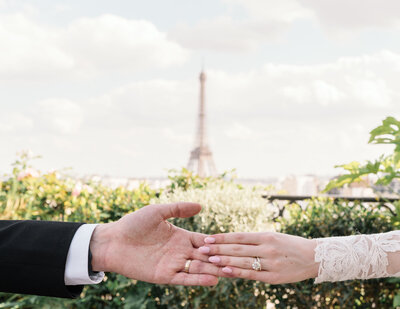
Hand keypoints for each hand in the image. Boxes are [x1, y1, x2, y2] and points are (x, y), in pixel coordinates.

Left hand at [89, 202, 223, 285]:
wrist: (113, 241)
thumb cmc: (134, 224)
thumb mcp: (157, 212)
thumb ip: (178, 209)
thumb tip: (200, 206)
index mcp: (181, 236)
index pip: (205, 240)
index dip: (218, 242)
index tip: (233, 244)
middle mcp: (180, 251)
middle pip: (205, 256)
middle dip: (219, 258)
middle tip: (238, 260)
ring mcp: (173, 264)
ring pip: (198, 268)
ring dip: (213, 270)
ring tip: (229, 271)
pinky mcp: (165, 276)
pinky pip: (185, 279)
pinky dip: (199, 280)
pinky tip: (212, 279)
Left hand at [199, 232, 318, 283]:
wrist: (314, 257)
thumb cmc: (290, 245)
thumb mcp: (273, 237)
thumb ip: (254, 240)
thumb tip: (231, 241)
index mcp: (266, 236)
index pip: (239, 236)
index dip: (222, 237)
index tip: (207, 238)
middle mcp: (267, 248)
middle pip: (237, 248)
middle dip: (218, 248)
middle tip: (202, 248)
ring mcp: (271, 263)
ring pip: (243, 261)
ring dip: (224, 260)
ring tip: (209, 259)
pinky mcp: (274, 277)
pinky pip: (252, 275)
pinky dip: (238, 273)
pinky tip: (226, 271)